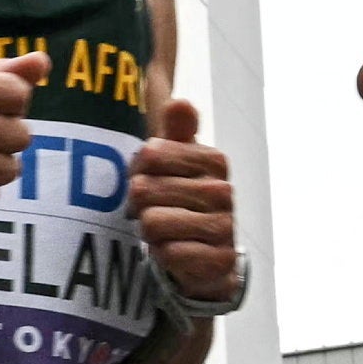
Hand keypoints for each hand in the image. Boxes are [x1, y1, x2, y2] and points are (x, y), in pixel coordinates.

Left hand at [134, 101, 245, 309]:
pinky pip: (167, 254)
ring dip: (149, 233)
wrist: (206, 259)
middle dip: (140, 205)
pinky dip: (162, 257)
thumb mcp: (176, 163)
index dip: (137, 171)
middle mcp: (223, 191)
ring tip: (165, 233)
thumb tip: (179, 102)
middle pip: (143, 189)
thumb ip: (177, 131)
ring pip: (152, 223)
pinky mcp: (219, 261)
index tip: (149, 181)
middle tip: (155, 212)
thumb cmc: (181, 202)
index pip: (149, 154)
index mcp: (214, 160)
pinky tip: (175, 253)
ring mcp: (225, 227)